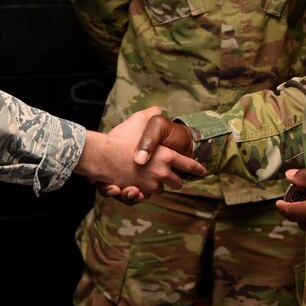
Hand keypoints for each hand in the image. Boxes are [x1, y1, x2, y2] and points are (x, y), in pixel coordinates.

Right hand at [76, 107, 204, 202]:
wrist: (102, 156)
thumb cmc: (121, 137)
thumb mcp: (140, 119)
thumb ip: (153, 114)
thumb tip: (160, 110)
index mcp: (167, 156)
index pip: (189, 164)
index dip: (197, 168)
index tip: (203, 171)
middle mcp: (162, 173)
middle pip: (178, 182)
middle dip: (175, 179)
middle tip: (172, 175)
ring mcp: (150, 185)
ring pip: (161, 190)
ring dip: (158, 184)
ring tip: (153, 176)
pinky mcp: (139, 193)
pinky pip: (147, 195)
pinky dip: (145, 190)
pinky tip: (140, 182)